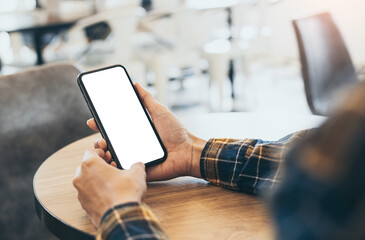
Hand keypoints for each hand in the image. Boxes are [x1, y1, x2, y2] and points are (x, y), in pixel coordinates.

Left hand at [73, 149, 145, 225]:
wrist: (121, 217)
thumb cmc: (125, 193)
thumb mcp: (137, 173)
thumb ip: (136, 166)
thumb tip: (138, 166)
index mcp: (90, 164)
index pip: (91, 151)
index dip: (101, 152)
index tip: (109, 156)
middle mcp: (81, 177)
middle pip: (87, 166)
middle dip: (99, 166)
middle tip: (112, 169)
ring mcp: (81, 192)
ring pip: (86, 180)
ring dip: (96, 180)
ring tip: (112, 183)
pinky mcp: (84, 205)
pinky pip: (89, 194)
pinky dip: (96, 192)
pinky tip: (109, 195)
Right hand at [87, 82, 206, 180]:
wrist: (187, 152)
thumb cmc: (176, 132)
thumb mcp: (160, 111)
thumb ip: (147, 99)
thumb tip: (135, 83)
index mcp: (136, 131)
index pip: (115, 127)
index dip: (102, 124)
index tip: (92, 119)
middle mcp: (133, 144)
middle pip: (110, 141)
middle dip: (99, 138)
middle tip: (96, 132)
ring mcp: (134, 157)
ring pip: (112, 156)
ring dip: (103, 151)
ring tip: (102, 145)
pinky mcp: (137, 169)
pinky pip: (122, 169)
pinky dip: (113, 165)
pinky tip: (108, 160)